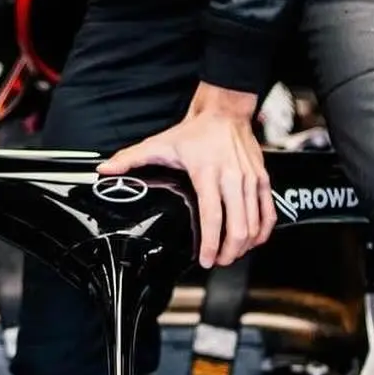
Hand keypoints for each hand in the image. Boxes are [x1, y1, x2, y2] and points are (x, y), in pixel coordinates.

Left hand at [97, 83, 274, 269]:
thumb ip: (130, 159)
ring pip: (254, 224)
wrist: (225, 112)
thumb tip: (105, 171)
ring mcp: (251, 180)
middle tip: (218, 262)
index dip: (211, 243)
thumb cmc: (196, 132)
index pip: (212, 216)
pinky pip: (268, 213)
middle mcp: (233, 178)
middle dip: (229, 252)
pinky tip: (253, 241)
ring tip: (231, 255)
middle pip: (238, 226)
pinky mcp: (262, 179)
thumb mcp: (160, 144)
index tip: (206, 260)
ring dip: (244, 245)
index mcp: (208, 173)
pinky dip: (263, 231)